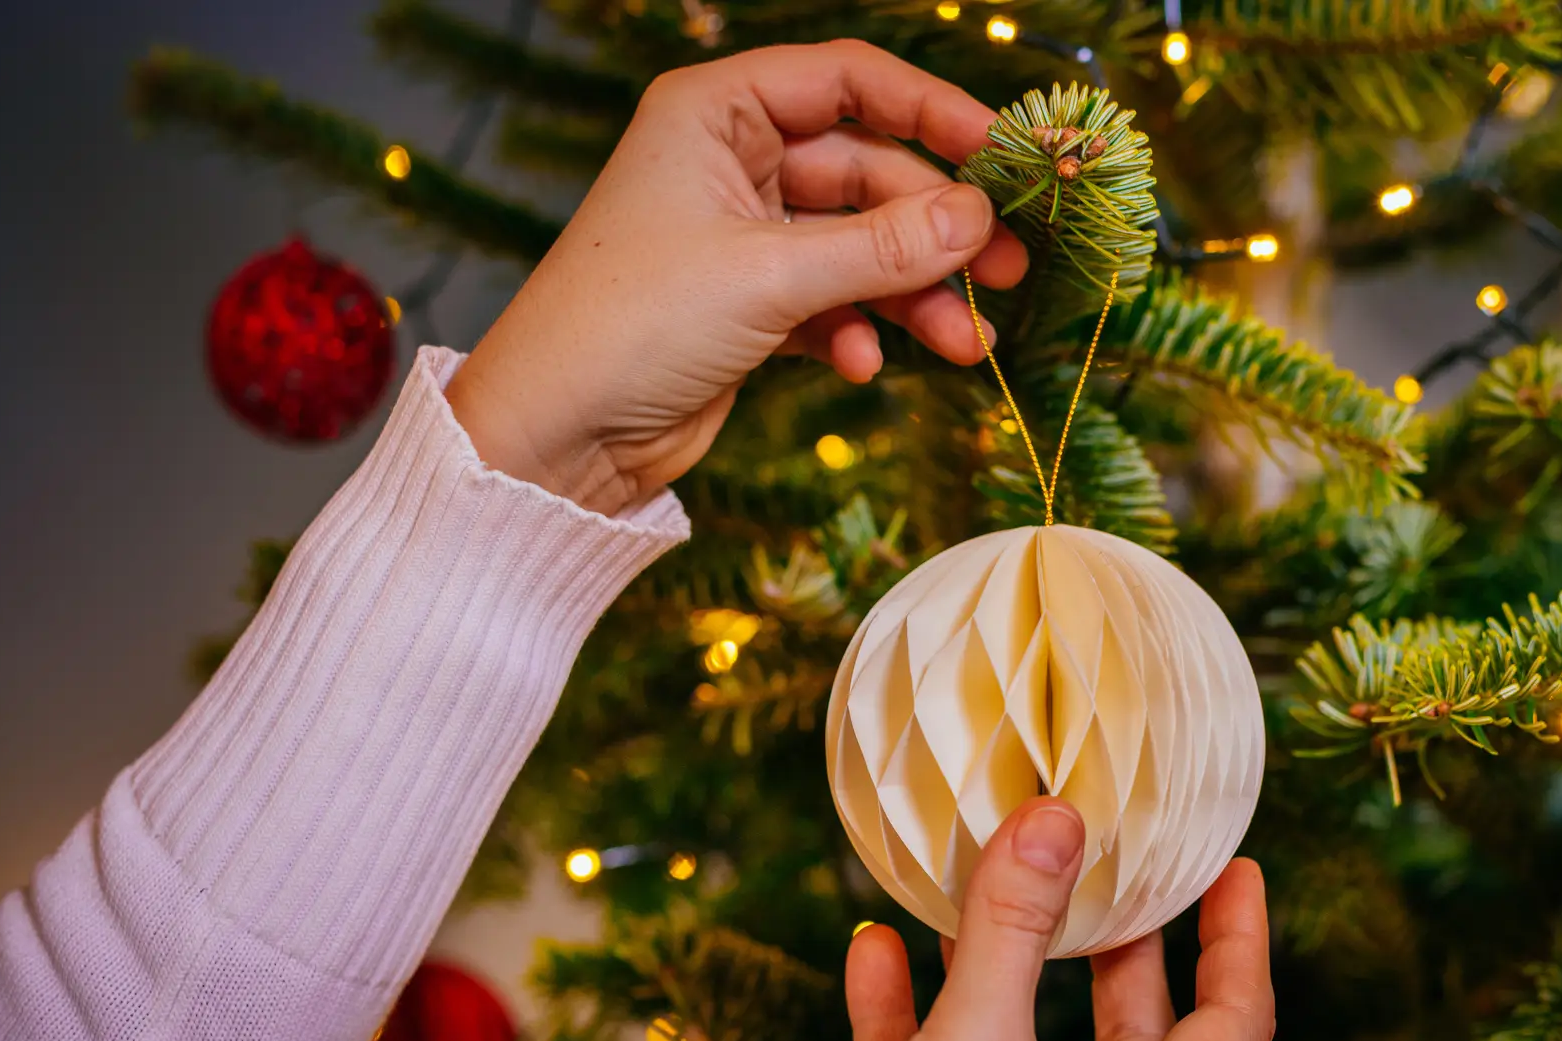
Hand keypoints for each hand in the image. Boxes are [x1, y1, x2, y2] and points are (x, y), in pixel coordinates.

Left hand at [445, 40, 1026, 515]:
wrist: (554, 438)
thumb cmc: (629, 327)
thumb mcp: (768, 276)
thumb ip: (880, 247)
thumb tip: (978, 219)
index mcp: (715, 112)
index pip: (848, 81)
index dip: (932, 112)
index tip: (1002, 156)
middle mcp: (728, 161)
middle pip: (866, 173)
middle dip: (933, 228)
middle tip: (1008, 270)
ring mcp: (740, 236)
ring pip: (858, 246)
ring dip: (911, 293)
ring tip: (965, 342)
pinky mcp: (747, 306)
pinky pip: (832, 300)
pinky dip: (859, 331)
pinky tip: (863, 366)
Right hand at [765, 799, 1273, 1040]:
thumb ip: (1013, 929)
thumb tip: (1056, 816)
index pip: (1231, 1022)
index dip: (1240, 939)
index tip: (1233, 864)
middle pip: (1129, 1022)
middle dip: (1119, 937)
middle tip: (1110, 856)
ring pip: (1022, 1036)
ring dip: (1000, 960)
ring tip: (984, 877)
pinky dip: (907, 1008)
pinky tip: (872, 945)